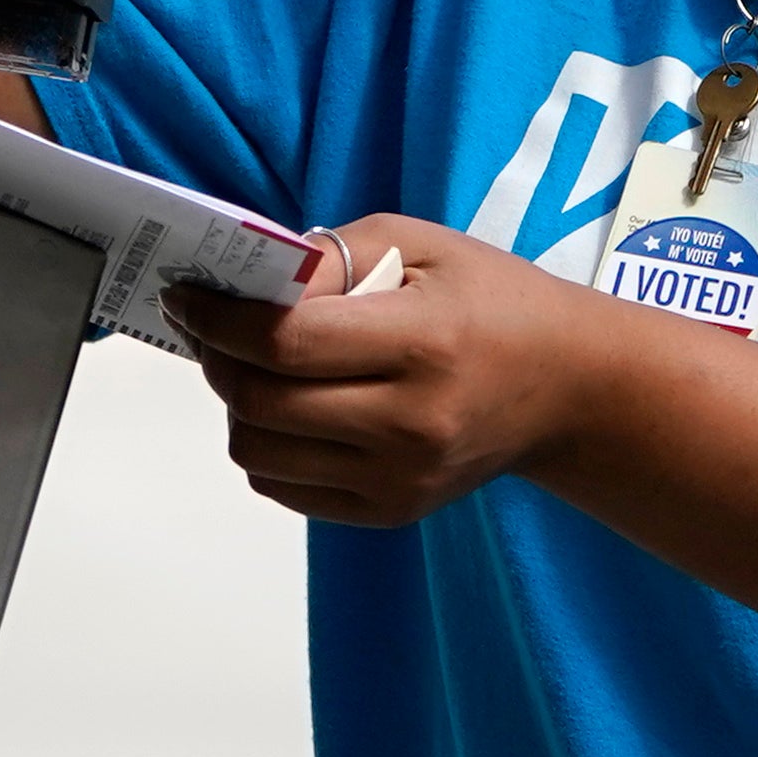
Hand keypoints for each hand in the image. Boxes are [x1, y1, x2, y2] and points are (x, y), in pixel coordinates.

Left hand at [167, 220, 639, 526]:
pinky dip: (267, 447)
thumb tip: (247, 284)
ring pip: (260, 454)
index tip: (187, 293)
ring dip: (236, 406)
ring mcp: (400, 479)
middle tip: (213, 327)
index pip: (284, 342)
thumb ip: (331, 256)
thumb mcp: (423, 245)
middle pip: (261, 404)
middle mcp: (411, 424)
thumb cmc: (496, 306)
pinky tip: (290, 407)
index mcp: (422, 345)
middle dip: (217, 359)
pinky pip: (284, 488)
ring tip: (256, 368)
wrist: (570, 390)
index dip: (217, 318)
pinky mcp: (391, 511)